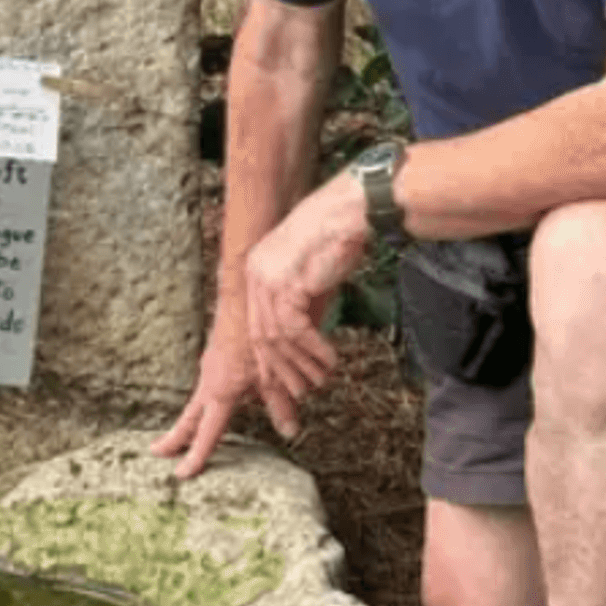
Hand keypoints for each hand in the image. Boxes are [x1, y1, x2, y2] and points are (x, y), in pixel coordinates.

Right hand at [153, 309, 275, 479]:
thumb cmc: (259, 333)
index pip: (206, 432)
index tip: (181, 474)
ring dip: (193, 416)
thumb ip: (281, 405)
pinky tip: (221, 395)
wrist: (244, 294)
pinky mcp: (216, 353)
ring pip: (199, 398)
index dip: (195, 456)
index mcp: (221, 391)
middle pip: (189, 417)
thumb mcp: (276, 375)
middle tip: (158, 452)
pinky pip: (210, 381)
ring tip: (185, 432)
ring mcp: (210, 365)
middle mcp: (210, 380)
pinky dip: (209, 395)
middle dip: (175, 437)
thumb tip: (290, 431)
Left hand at [243, 172, 369, 436]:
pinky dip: (312, 351)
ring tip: (321, 380)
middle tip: (300, 394)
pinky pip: (295, 330)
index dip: (269, 360)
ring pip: (277, 338)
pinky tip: (329, 361)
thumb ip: (303, 307)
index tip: (282, 385)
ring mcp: (267, 278)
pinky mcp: (286, 283)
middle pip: (261, 337)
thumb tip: (305, 342)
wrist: (350, 211)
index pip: (257, 325)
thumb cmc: (337, 238)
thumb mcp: (313, 279)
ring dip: (301, 365)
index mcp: (256, 270)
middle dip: (280, 372)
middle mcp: (255, 274)